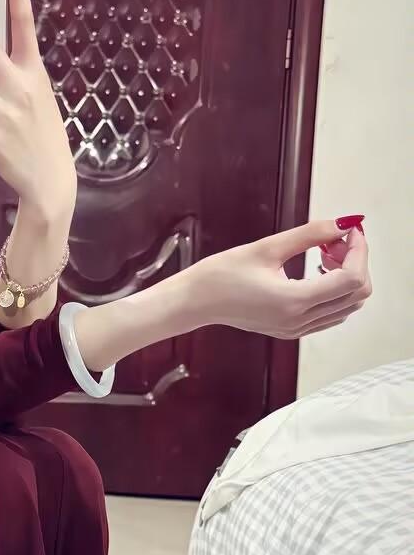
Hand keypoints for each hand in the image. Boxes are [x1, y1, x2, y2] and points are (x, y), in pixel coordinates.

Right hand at [187, 219, 371, 338]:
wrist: (195, 301)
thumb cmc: (220, 275)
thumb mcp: (266, 248)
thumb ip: (309, 235)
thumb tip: (341, 224)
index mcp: (294, 301)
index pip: (352, 278)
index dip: (358, 250)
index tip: (349, 230)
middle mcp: (299, 320)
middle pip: (357, 294)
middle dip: (355, 261)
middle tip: (334, 239)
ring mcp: (297, 329)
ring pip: (348, 305)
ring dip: (346, 275)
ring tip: (324, 252)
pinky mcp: (292, 330)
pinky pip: (332, 312)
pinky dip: (334, 290)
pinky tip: (317, 270)